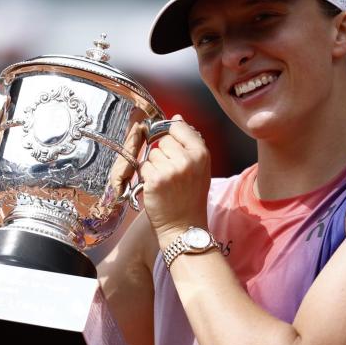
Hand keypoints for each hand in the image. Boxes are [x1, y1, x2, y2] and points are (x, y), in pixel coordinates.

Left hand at [139, 116, 211, 247]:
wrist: (184, 227)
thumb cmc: (191, 198)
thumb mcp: (200, 167)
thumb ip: (190, 142)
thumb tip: (177, 118)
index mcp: (201, 154)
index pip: (178, 127)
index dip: (172, 136)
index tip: (174, 150)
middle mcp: (188, 160)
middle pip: (163, 140)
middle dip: (163, 154)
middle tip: (172, 174)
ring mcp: (171, 170)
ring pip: (152, 154)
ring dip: (154, 166)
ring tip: (165, 182)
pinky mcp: (155, 180)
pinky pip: (144, 166)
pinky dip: (147, 177)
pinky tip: (157, 188)